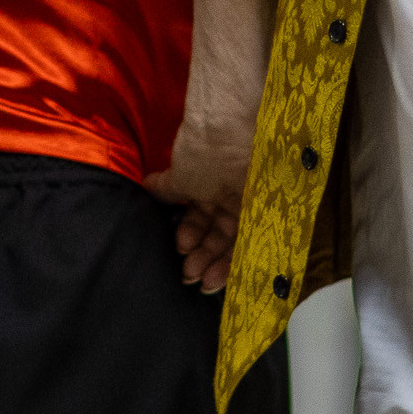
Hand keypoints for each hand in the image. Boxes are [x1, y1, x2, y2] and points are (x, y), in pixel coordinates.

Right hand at [146, 103, 256, 292]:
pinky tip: (222, 274)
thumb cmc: (201, 154)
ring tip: (202, 280)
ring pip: (234, 240)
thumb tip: (146, 187)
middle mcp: (229, 198)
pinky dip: (237, 259)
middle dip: (202, 257)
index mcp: (207, 190)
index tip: (180, 253)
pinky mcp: (266, 211)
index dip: (189, 239)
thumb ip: (166, 189)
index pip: (198, 222)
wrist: (229, 133)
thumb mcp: (179, 177)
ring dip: (216, 263)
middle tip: (189, 275)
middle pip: (217, 234)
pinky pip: (253, 240)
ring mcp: (248, 204)